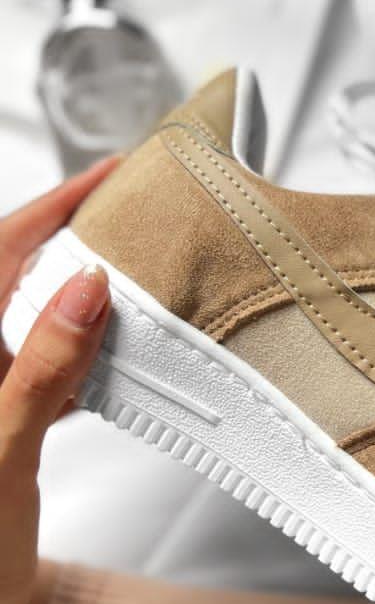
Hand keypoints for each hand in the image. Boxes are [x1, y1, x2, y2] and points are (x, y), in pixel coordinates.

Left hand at [0, 159, 116, 603]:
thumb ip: (38, 367)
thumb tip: (80, 289)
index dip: (51, 208)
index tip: (106, 176)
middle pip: (13, 277)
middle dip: (69, 235)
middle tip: (129, 208)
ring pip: (33, 318)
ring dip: (80, 289)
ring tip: (133, 265)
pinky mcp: (2, 427)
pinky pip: (46, 365)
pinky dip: (83, 347)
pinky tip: (112, 351)